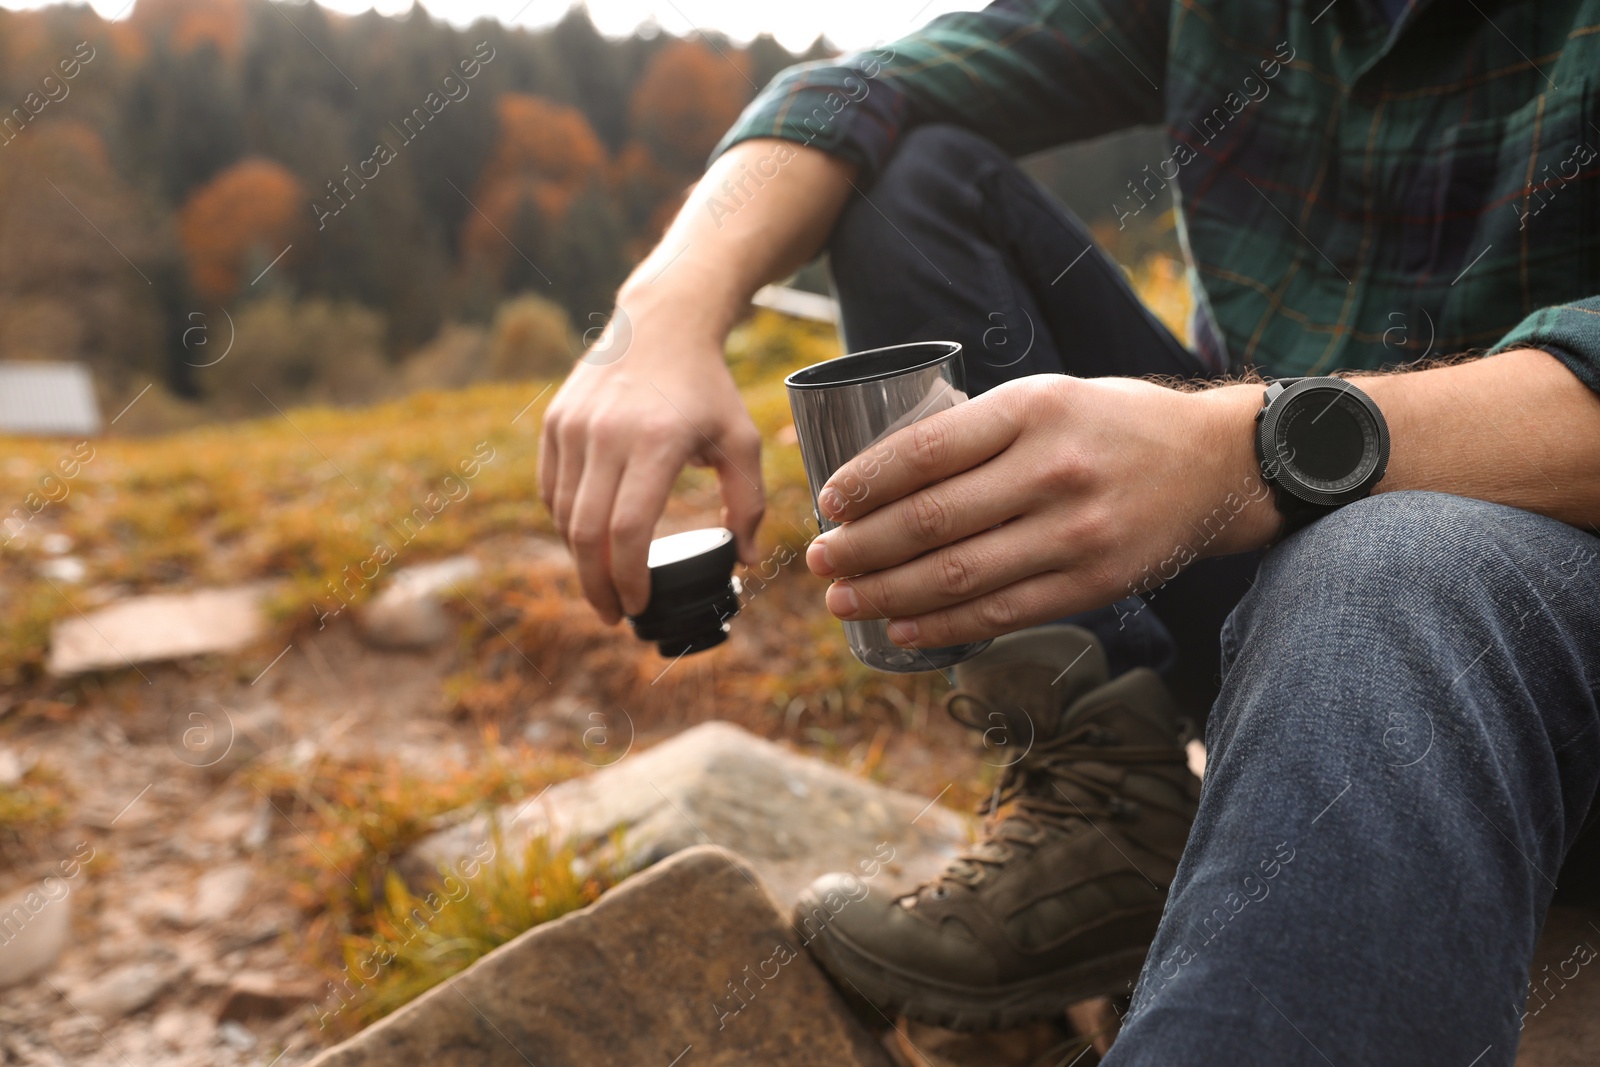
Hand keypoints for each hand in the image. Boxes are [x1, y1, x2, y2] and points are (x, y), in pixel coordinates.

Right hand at [539, 301, 763, 624]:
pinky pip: (551, 490)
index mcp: (656, 443)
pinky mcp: (554, 422)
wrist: (662, 324)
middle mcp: (607, 435)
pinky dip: (566, 524)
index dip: (628, 578)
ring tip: (602, 583)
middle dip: (597, 585)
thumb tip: (744, 561)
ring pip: (563, 515)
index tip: (638, 606)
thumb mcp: (741, 441)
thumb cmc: (707, 388)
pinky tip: (587, 543)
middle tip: (613, 614)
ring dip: (579, 559)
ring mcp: (573, 427)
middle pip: (587, 533)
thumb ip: (748, 503)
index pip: (628, 530)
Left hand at [803, 374, 1277, 646]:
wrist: (1217, 464)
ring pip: (958, 575)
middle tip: (818, 561)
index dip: (865, 481)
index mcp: (1032, 410)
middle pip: (931, 520)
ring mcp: (1074, 533)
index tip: (827, 502)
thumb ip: (978, 429)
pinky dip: (943, 626)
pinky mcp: (1093, 584)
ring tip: (843, 600)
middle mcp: (1051, 470)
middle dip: (861, 547)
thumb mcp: (1048, 396)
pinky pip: (1001, 613)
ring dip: (887, 594)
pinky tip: (901, 630)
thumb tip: (881, 472)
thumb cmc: (1113, 424)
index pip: (925, 450)